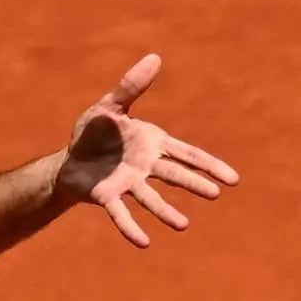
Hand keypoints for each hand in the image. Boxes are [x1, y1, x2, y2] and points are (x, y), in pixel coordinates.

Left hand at [54, 53, 239, 248]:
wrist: (69, 159)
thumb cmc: (94, 133)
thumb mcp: (111, 105)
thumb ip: (132, 86)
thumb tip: (155, 57)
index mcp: (153, 144)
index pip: (187, 155)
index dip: (210, 166)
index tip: (232, 179)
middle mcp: (145, 167)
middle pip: (175, 176)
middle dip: (194, 183)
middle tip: (215, 193)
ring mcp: (128, 184)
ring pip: (151, 199)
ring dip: (166, 212)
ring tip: (183, 225)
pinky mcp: (108, 197)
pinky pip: (121, 214)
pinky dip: (131, 227)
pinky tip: (143, 242)